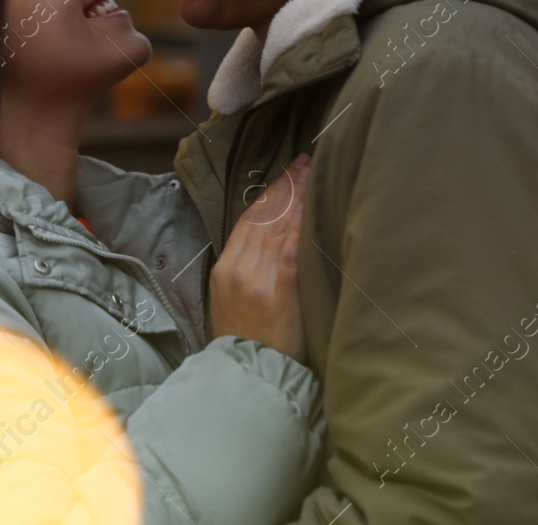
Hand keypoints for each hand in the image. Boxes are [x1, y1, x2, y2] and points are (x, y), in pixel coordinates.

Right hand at [208, 154, 309, 362]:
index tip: (284, 173)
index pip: (247, 220)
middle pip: (264, 216)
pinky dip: (302, 223)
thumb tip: (269, 243)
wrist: (247, 375)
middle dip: (285, 186)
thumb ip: (245, 272)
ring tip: (312, 172)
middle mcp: (239, 268)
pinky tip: (312, 204)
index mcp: (224, 269)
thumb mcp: (230, 303)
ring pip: (279, 226)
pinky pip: (293, 247)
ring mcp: (259, 277)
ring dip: (297, 196)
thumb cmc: (243, 342)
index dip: (267, 193)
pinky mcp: (281, 289)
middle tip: (304, 161)